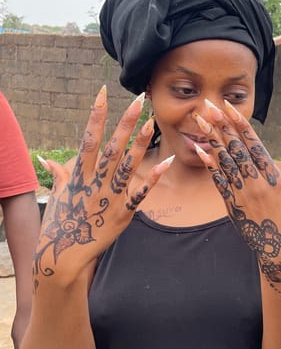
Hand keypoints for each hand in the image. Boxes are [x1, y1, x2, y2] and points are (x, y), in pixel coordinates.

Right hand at [34, 87, 172, 287]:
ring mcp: (109, 197)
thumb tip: (45, 159)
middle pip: (112, 147)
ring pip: (128, 166)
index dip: (97, 115)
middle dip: (125, 123)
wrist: (64, 255)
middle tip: (138, 101)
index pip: (89, 138)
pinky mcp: (122, 213)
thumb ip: (59, 174)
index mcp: (79, 174)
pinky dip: (154, 178)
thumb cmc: (60, 223)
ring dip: (140, 144)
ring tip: (152, 123)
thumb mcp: (58, 195)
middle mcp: (95, 182)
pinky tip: (167, 163)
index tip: (103, 93)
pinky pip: (141, 193)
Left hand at [193, 100, 280, 315]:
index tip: (228, 106)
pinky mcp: (231, 204)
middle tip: (208, 104)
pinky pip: (218, 180)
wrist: (279, 251)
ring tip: (201, 120)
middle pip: (235, 147)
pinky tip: (200, 148)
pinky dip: (209, 164)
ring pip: (224, 160)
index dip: (240, 123)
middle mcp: (256, 181)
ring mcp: (242, 193)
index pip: (254, 143)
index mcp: (273, 175)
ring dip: (211, 138)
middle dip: (221, 124)